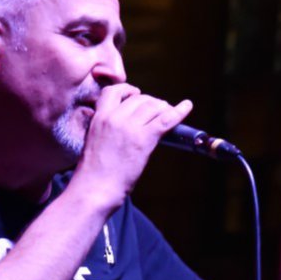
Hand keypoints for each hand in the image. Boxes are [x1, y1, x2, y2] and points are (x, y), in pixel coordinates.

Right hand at [76, 84, 192, 204]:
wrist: (94, 189)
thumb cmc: (93, 174)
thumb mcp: (94, 142)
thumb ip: (107, 130)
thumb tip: (124, 129)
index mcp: (99, 117)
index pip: (114, 91)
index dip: (128, 90)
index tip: (135, 94)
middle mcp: (114, 118)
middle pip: (138, 99)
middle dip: (151, 102)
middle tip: (158, 110)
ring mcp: (129, 127)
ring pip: (153, 106)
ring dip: (163, 108)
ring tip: (168, 113)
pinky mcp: (143, 139)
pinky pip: (166, 119)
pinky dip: (179, 112)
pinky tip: (187, 106)